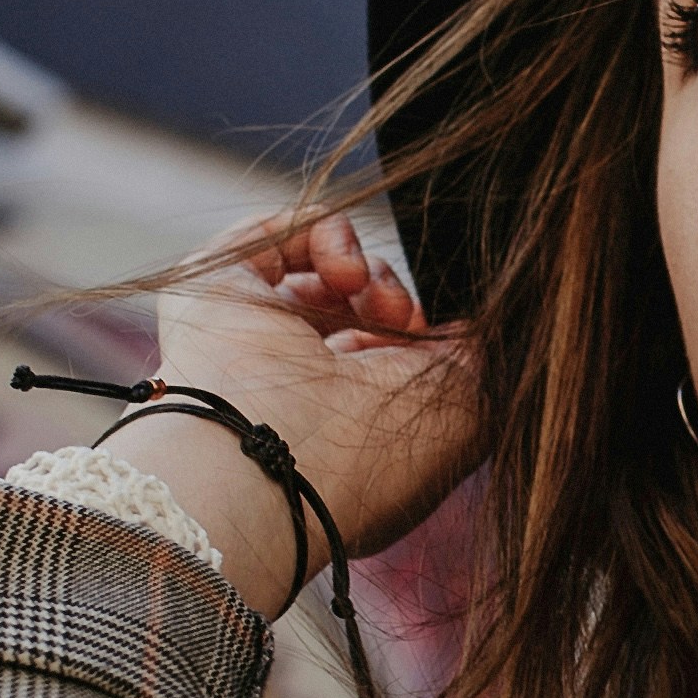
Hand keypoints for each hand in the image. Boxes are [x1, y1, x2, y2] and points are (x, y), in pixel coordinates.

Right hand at [113, 212, 480, 620]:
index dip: (420, 335)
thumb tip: (472, 311)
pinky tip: (346, 270)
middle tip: (406, 320)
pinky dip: (325, 234)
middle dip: (394, 302)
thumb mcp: (469, 407)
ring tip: (373, 298)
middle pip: (357, 311)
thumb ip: (479, 352)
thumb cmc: (378, 454)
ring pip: (318, 276)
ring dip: (367, 272)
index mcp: (349, 430)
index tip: (438, 337)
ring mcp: (254, 343)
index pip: (386, 359)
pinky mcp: (218, 294)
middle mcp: (299, 389)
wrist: (277, 463)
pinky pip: (273, 236)